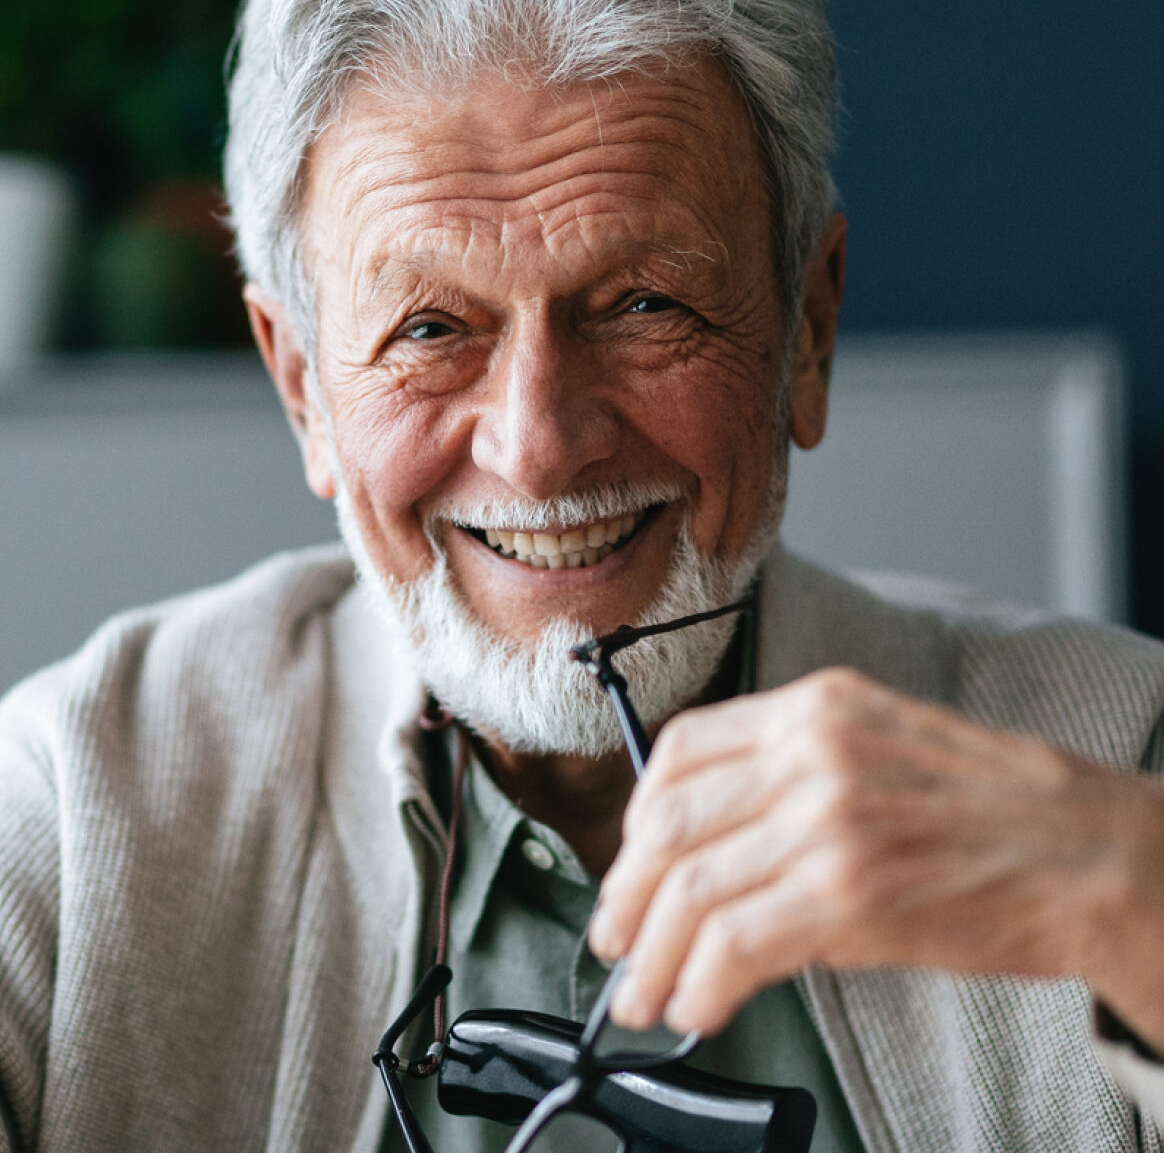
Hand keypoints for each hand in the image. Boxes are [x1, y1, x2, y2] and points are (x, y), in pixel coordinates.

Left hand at [588, 668, 1163, 1048]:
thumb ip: (793, 776)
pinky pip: (735, 942)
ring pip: (690, 888)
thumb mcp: (882, 749)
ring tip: (645, 995)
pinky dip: (700, 984)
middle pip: (668, 821)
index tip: (633, 865)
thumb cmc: (995, 809)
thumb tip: (713, 852)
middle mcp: (811, 753)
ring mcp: (829, 820)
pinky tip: (699, 1008)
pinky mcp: (852, 895)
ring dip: (653, 955)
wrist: (1098, 853)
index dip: (638, 818)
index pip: (679, 751)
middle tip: (617, 941)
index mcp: (814, 708)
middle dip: (627, 893)